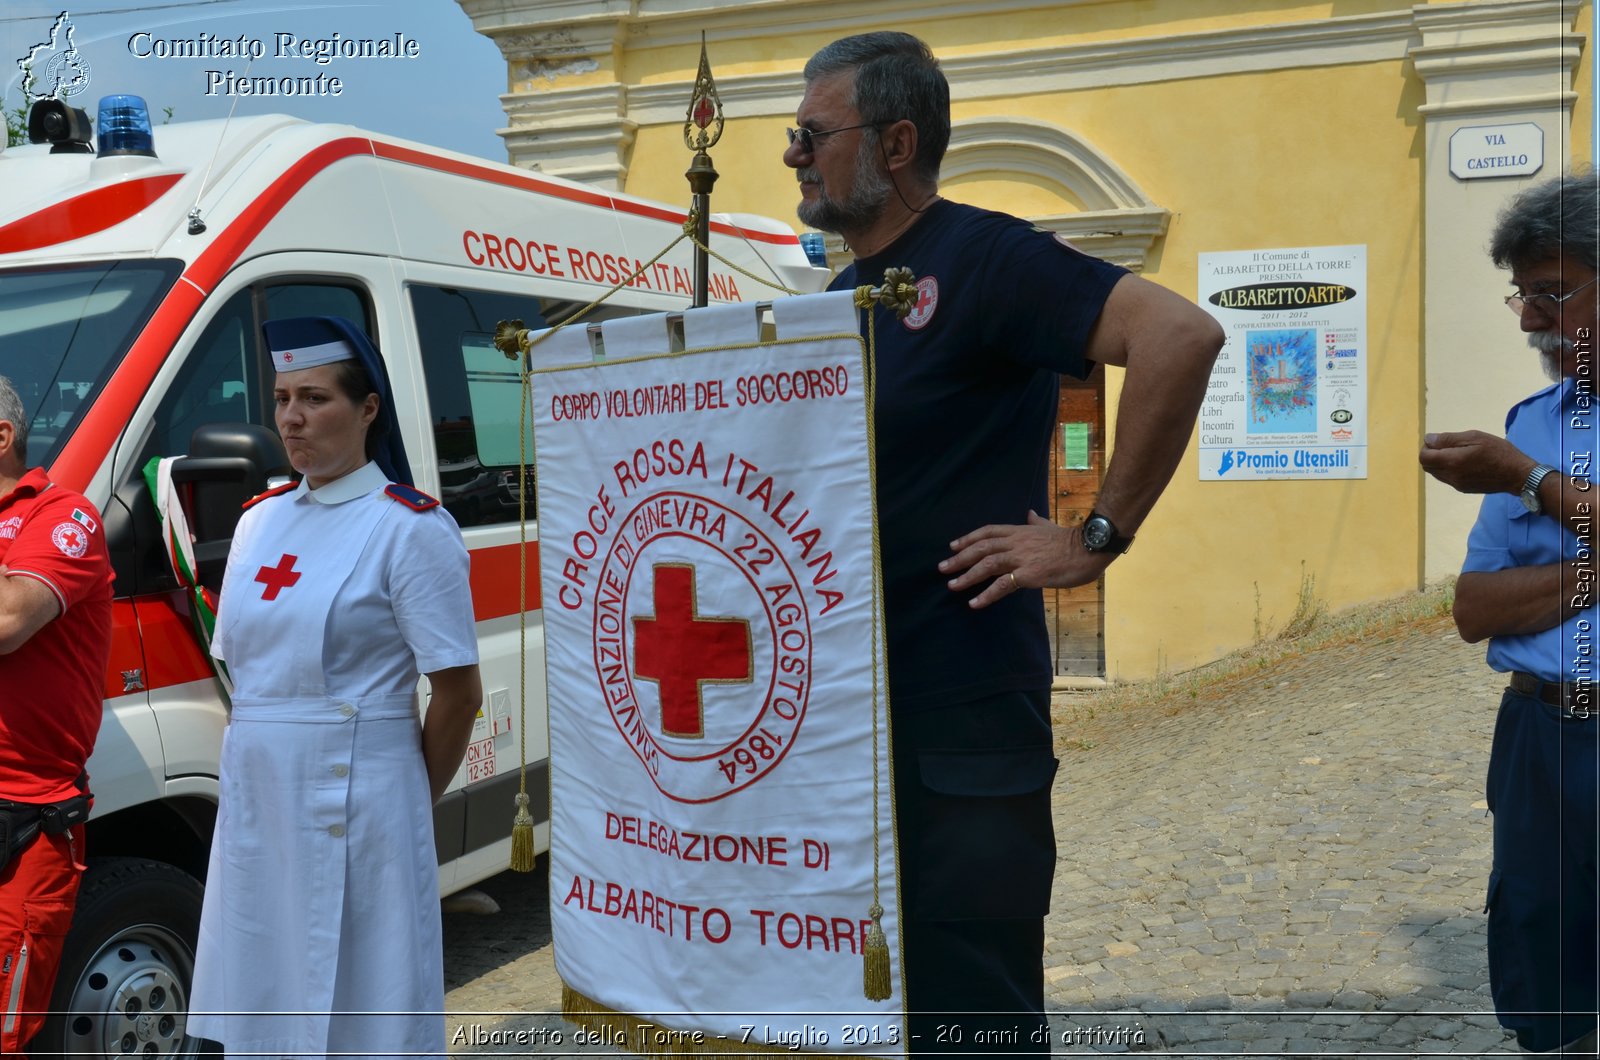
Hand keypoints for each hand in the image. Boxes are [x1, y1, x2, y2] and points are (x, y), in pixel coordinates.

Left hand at [939, 510, 1115, 609]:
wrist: (1089, 548)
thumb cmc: (1071, 541)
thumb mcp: (1049, 526)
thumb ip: (1037, 522)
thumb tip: (1030, 513)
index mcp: (1020, 531)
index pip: (987, 532)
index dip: (968, 539)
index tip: (953, 546)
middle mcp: (1016, 542)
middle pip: (981, 548)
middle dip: (959, 558)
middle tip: (942, 568)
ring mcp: (1021, 558)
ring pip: (986, 565)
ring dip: (966, 576)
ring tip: (952, 585)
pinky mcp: (1028, 574)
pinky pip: (1002, 586)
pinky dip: (986, 594)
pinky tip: (975, 603)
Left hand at [1419, 431, 1535, 494]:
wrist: (1517, 474)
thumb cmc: (1499, 452)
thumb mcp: (1475, 437)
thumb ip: (1449, 439)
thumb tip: (1428, 439)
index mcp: (1452, 462)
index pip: (1424, 457)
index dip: (1426, 447)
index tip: (1437, 440)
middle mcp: (1451, 476)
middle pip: (1427, 466)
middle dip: (1430, 454)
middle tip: (1446, 445)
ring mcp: (1457, 484)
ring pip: (1436, 473)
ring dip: (1439, 462)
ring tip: (1456, 452)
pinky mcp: (1463, 489)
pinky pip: (1447, 478)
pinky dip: (1447, 469)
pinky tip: (1463, 462)